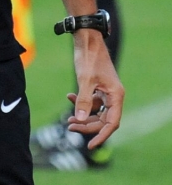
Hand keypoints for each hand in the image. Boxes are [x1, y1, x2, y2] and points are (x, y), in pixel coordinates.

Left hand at [68, 32, 124, 148]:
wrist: (86, 39)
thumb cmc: (88, 57)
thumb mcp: (85, 80)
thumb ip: (83, 101)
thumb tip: (79, 120)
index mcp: (116, 95)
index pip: (112, 123)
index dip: (101, 135)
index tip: (90, 145)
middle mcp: (113, 95)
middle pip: (103, 119)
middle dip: (87, 125)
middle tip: (70, 126)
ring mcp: (106, 91)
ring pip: (96, 111)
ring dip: (83, 115)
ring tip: (68, 119)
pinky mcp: (98, 87)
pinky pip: (91, 101)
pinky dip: (81, 102)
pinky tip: (69, 96)